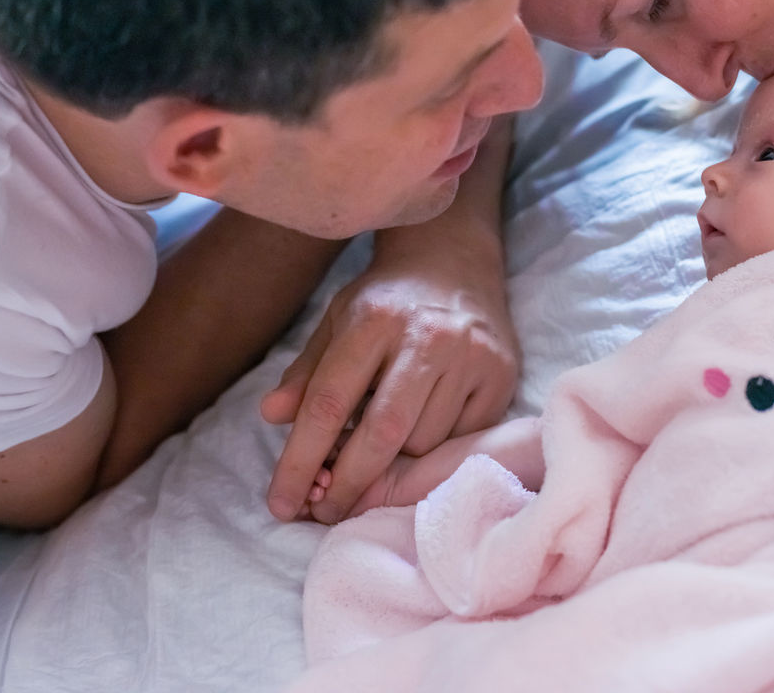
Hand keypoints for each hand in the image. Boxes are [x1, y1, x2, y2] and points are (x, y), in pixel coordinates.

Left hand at [260, 247, 518, 522]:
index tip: (282, 504)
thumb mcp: (335, 323)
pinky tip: (421, 431)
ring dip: (394, 462)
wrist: (454, 263)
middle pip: (382, 433)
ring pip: (424, 444)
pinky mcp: (500, 376)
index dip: (301, 460)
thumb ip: (306, 373)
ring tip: (381, 446)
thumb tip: (272, 416)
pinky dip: (434, 450)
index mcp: (373, 320)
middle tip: (325, 511)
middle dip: (348, 483)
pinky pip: (461, 440)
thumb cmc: (385, 303)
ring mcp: (470, 357)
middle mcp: (427, 337)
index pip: (329, 402)